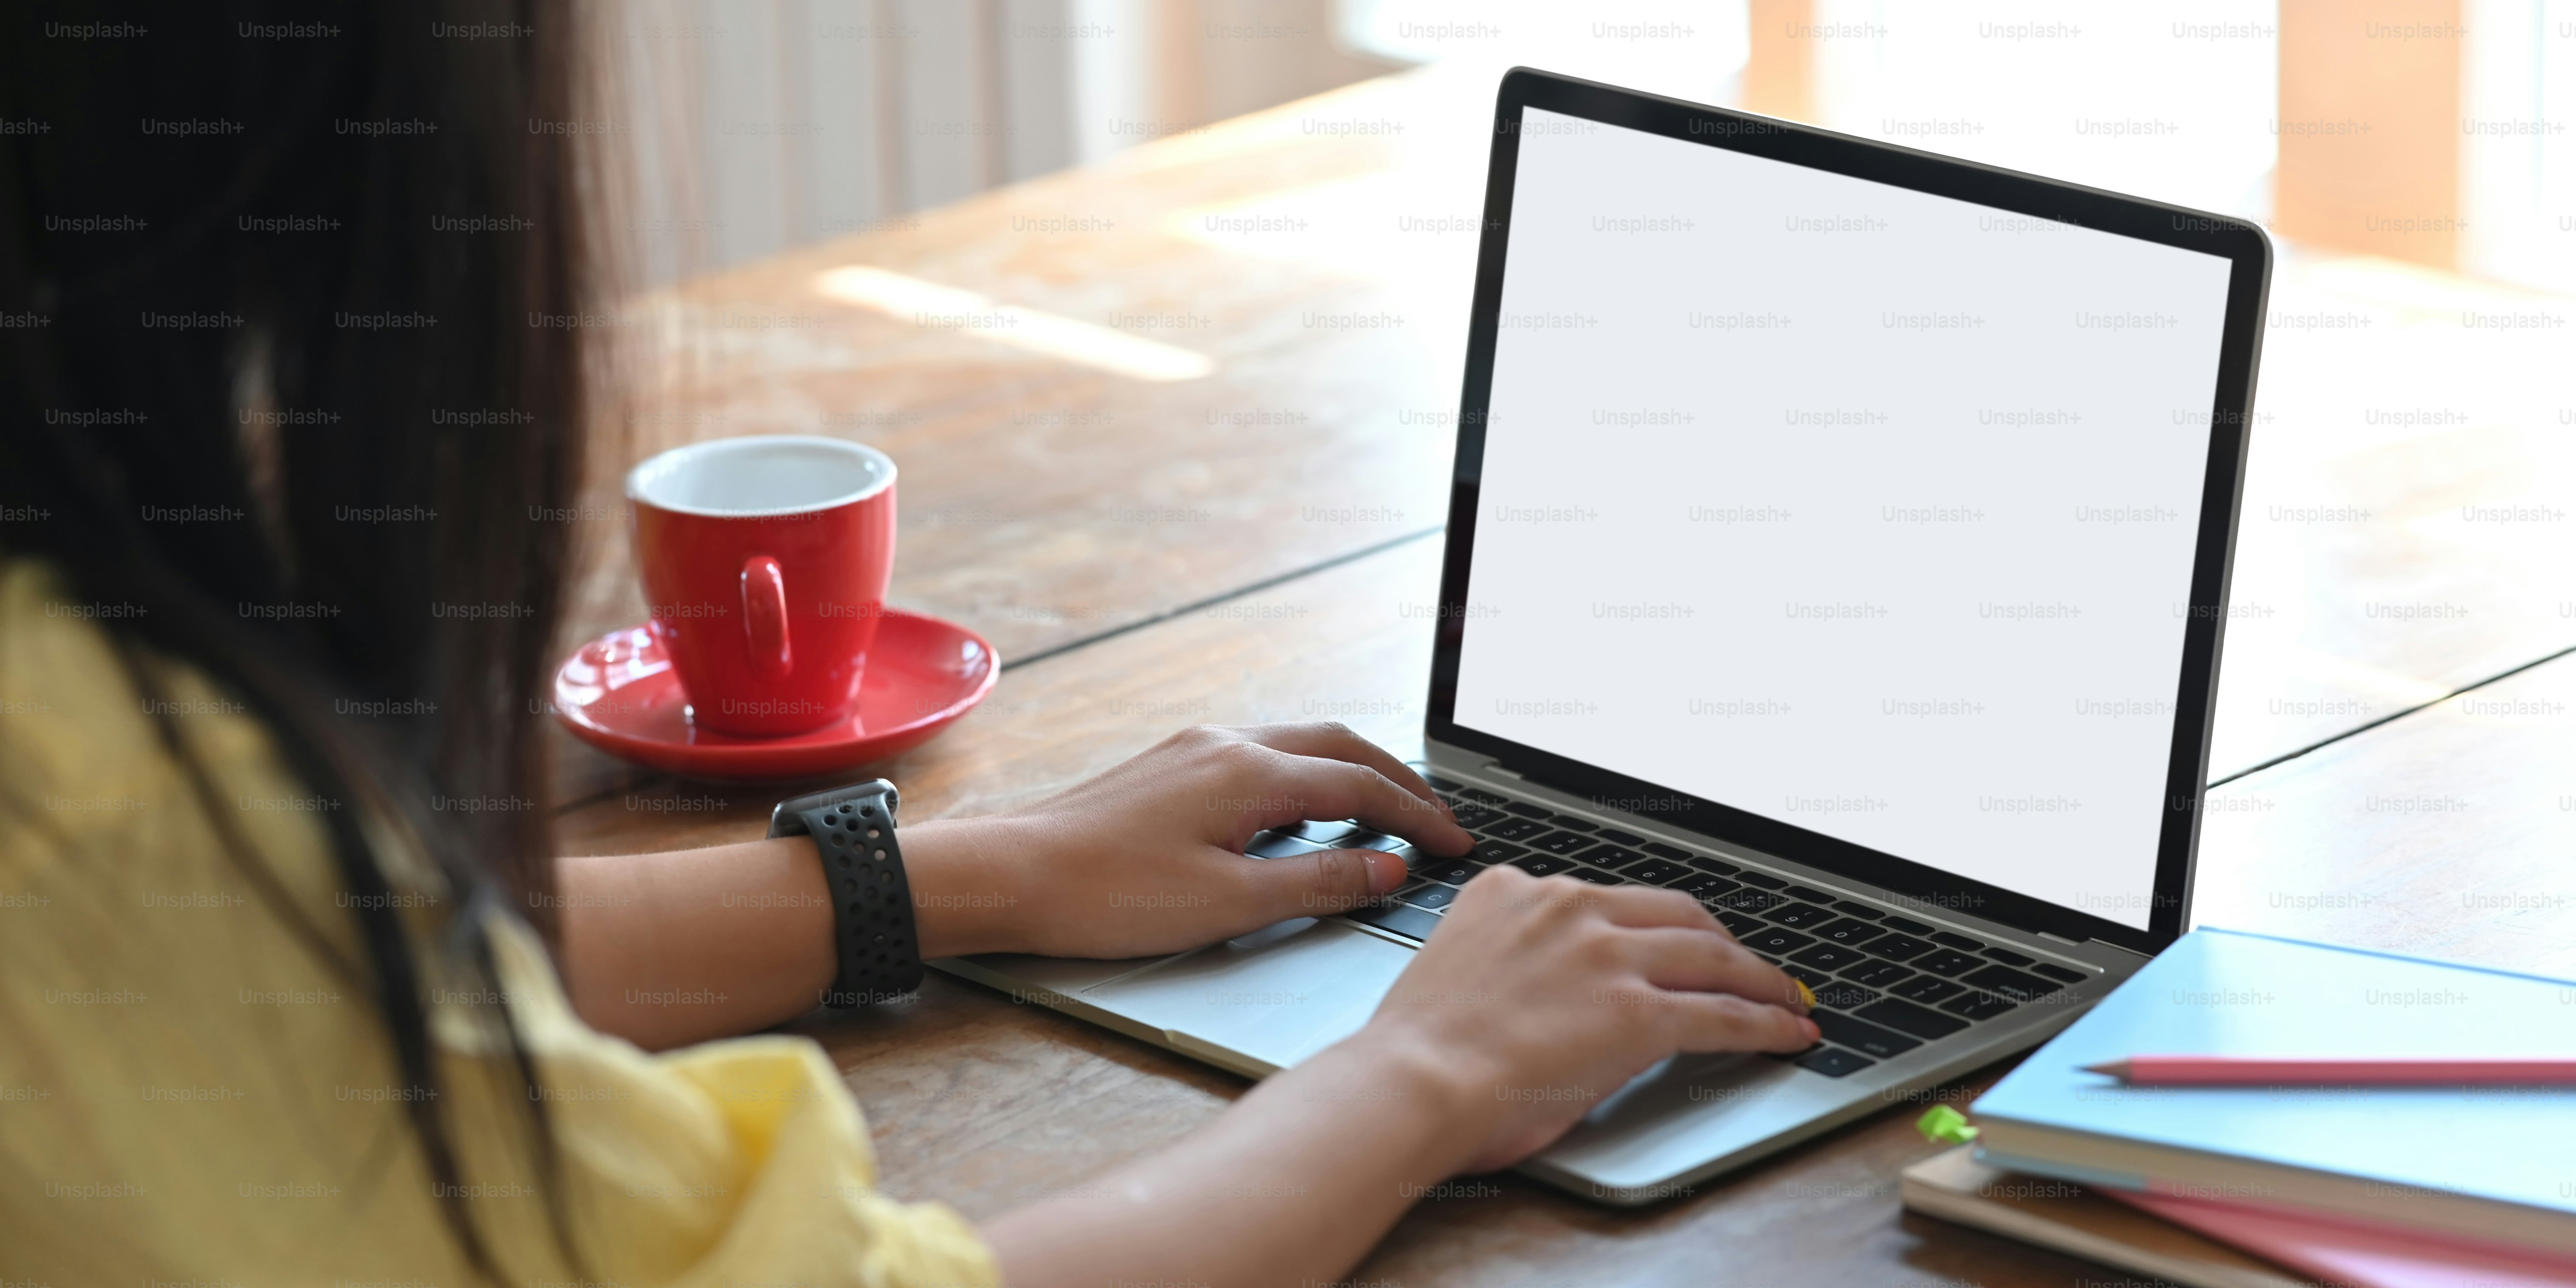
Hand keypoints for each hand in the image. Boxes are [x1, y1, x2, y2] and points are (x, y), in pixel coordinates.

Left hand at [899, 723, 1473, 959]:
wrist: (1012, 875)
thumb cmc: (1108, 895)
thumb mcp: (1230, 904)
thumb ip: (1318, 884)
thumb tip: (1388, 869)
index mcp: (1250, 774)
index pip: (1361, 787)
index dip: (1417, 817)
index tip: (1456, 844)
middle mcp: (1226, 744)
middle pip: (1339, 746)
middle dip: (1397, 780)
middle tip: (1437, 820)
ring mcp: (1194, 748)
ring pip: (1298, 743)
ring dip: (1350, 772)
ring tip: (1385, 813)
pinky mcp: (1169, 764)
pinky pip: (1260, 755)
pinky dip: (1304, 777)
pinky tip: (1304, 812)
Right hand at [1337, 867, 1819, 1173]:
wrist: (1411, 1081)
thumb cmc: (1419, 1049)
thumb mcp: (1465, 967)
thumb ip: (1514, 956)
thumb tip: (1550, 988)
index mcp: (1517, 892)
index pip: (1613, 900)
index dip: (1661, 924)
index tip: (1678, 939)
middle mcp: (1569, 907)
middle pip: (1677, 913)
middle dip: (1722, 941)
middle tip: (1747, 966)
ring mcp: (1608, 955)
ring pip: (1711, 954)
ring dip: (1759, 978)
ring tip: (1786, 998)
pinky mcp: (1638, 1011)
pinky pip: (1722, 1012)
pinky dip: (1765, 1022)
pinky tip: (1787, 1032)